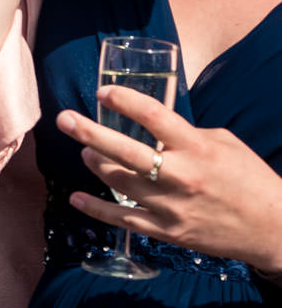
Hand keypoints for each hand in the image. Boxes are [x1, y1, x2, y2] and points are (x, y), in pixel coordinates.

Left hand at [58, 84, 281, 272]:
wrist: (273, 229)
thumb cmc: (249, 178)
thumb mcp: (224, 144)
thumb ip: (185, 133)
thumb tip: (150, 124)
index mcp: (197, 148)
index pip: (154, 116)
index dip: (124, 101)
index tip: (102, 92)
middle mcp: (180, 175)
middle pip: (124, 151)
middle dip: (88, 132)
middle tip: (63, 119)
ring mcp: (171, 206)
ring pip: (118, 182)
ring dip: (95, 163)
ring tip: (84, 152)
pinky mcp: (167, 231)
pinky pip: (123, 219)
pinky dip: (96, 209)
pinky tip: (76, 198)